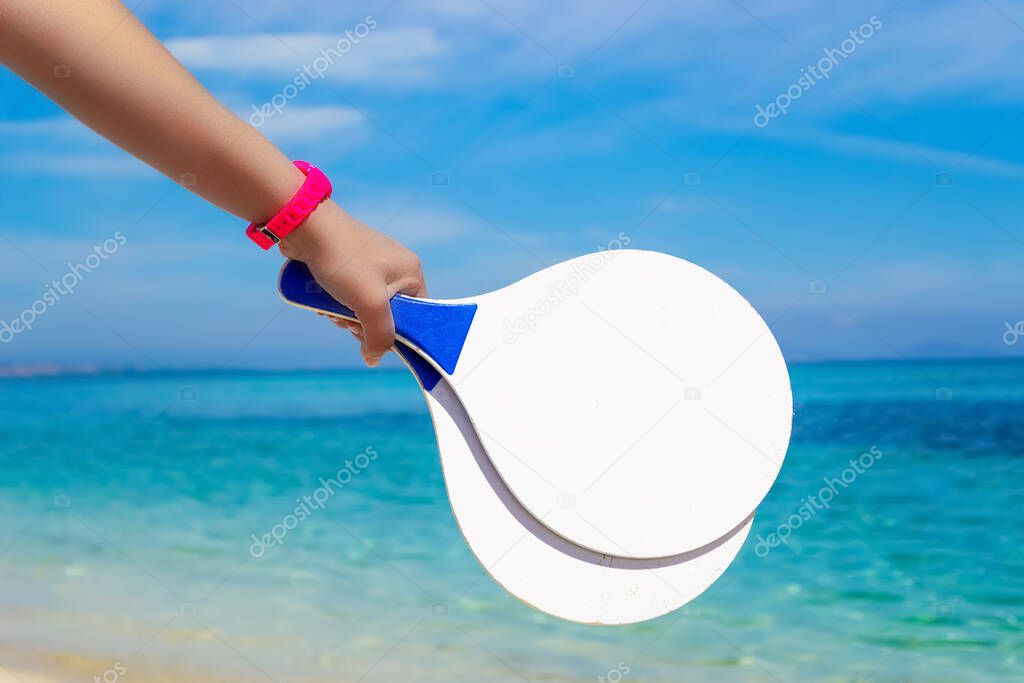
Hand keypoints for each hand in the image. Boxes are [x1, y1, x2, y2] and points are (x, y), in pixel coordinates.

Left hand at [278, 200, 426, 366]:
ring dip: (345, 315)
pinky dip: (336, 303)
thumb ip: (379, 336)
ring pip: (363, 307)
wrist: (305, 227)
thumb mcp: (369, 303)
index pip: (416, 316)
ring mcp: (371, 265)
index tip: (373, 337)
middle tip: (346, 320)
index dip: (396, 333)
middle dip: (363, 324)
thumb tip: (374, 359)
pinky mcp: (349, 264)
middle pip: (386, 315)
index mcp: (411, 273)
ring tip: (329, 307)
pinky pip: (348, 295)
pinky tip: (321, 300)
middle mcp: (395, 268)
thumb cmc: (343, 260)